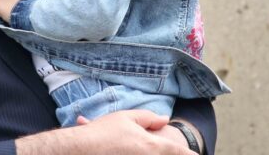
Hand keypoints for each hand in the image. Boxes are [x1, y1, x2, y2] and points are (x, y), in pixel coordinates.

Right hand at [78, 113, 199, 153]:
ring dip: (150, 152)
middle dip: (173, 152)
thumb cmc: (103, 132)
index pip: (177, 151)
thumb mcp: (126, 118)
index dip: (188, 154)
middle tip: (175, 148)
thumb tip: (164, 119)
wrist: (80, 149)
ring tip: (136, 144)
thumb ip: (148, 118)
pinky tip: (124, 148)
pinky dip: (134, 152)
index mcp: (151, 145)